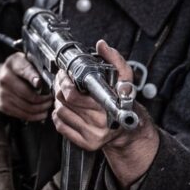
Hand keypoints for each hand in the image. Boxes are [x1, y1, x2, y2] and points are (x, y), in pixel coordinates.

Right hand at [0, 52, 53, 123]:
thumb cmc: (17, 71)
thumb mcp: (25, 61)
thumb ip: (36, 66)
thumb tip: (51, 78)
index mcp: (13, 63)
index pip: (24, 70)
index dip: (32, 77)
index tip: (39, 83)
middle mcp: (5, 78)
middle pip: (28, 93)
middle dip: (43, 98)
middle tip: (51, 99)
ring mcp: (2, 93)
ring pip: (27, 106)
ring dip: (41, 108)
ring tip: (48, 105)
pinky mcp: (3, 106)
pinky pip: (23, 114)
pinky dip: (35, 116)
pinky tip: (41, 113)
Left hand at [52, 40, 157, 186]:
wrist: (130, 130)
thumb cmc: (126, 103)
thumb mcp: (125, 79)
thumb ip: (115, 60)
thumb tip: (102, 46)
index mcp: (108, 107)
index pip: (72, 95)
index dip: (65, 82)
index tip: (65, 75)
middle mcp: (100, 124)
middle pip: (63, 101)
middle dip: (60, 87)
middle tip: (63, 81)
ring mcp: (92, 136)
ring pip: (60, 112)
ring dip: (59, 101)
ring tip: (67, 95)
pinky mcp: (85, 144)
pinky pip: (60, 126)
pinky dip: (59, 115)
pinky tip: (68, 109)